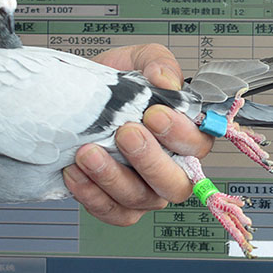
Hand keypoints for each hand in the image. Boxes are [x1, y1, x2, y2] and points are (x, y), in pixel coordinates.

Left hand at [62, 44, 212, 225]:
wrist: (74, 102)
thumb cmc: (113, 86)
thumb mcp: (136, 61)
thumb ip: (157, 63)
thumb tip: (166, 80)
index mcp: (185, 135)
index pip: (198, 145)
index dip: (180, 134)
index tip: (154, 114)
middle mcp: (171, 168)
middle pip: (176, 183)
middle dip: (150, 160)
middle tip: (125, 133)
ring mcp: (145, 192)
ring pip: (140, 198)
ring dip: (113, 177)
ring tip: (88, 151)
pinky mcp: (116, 206)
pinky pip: (110, 211)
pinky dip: (91, 194)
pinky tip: (75, 171)